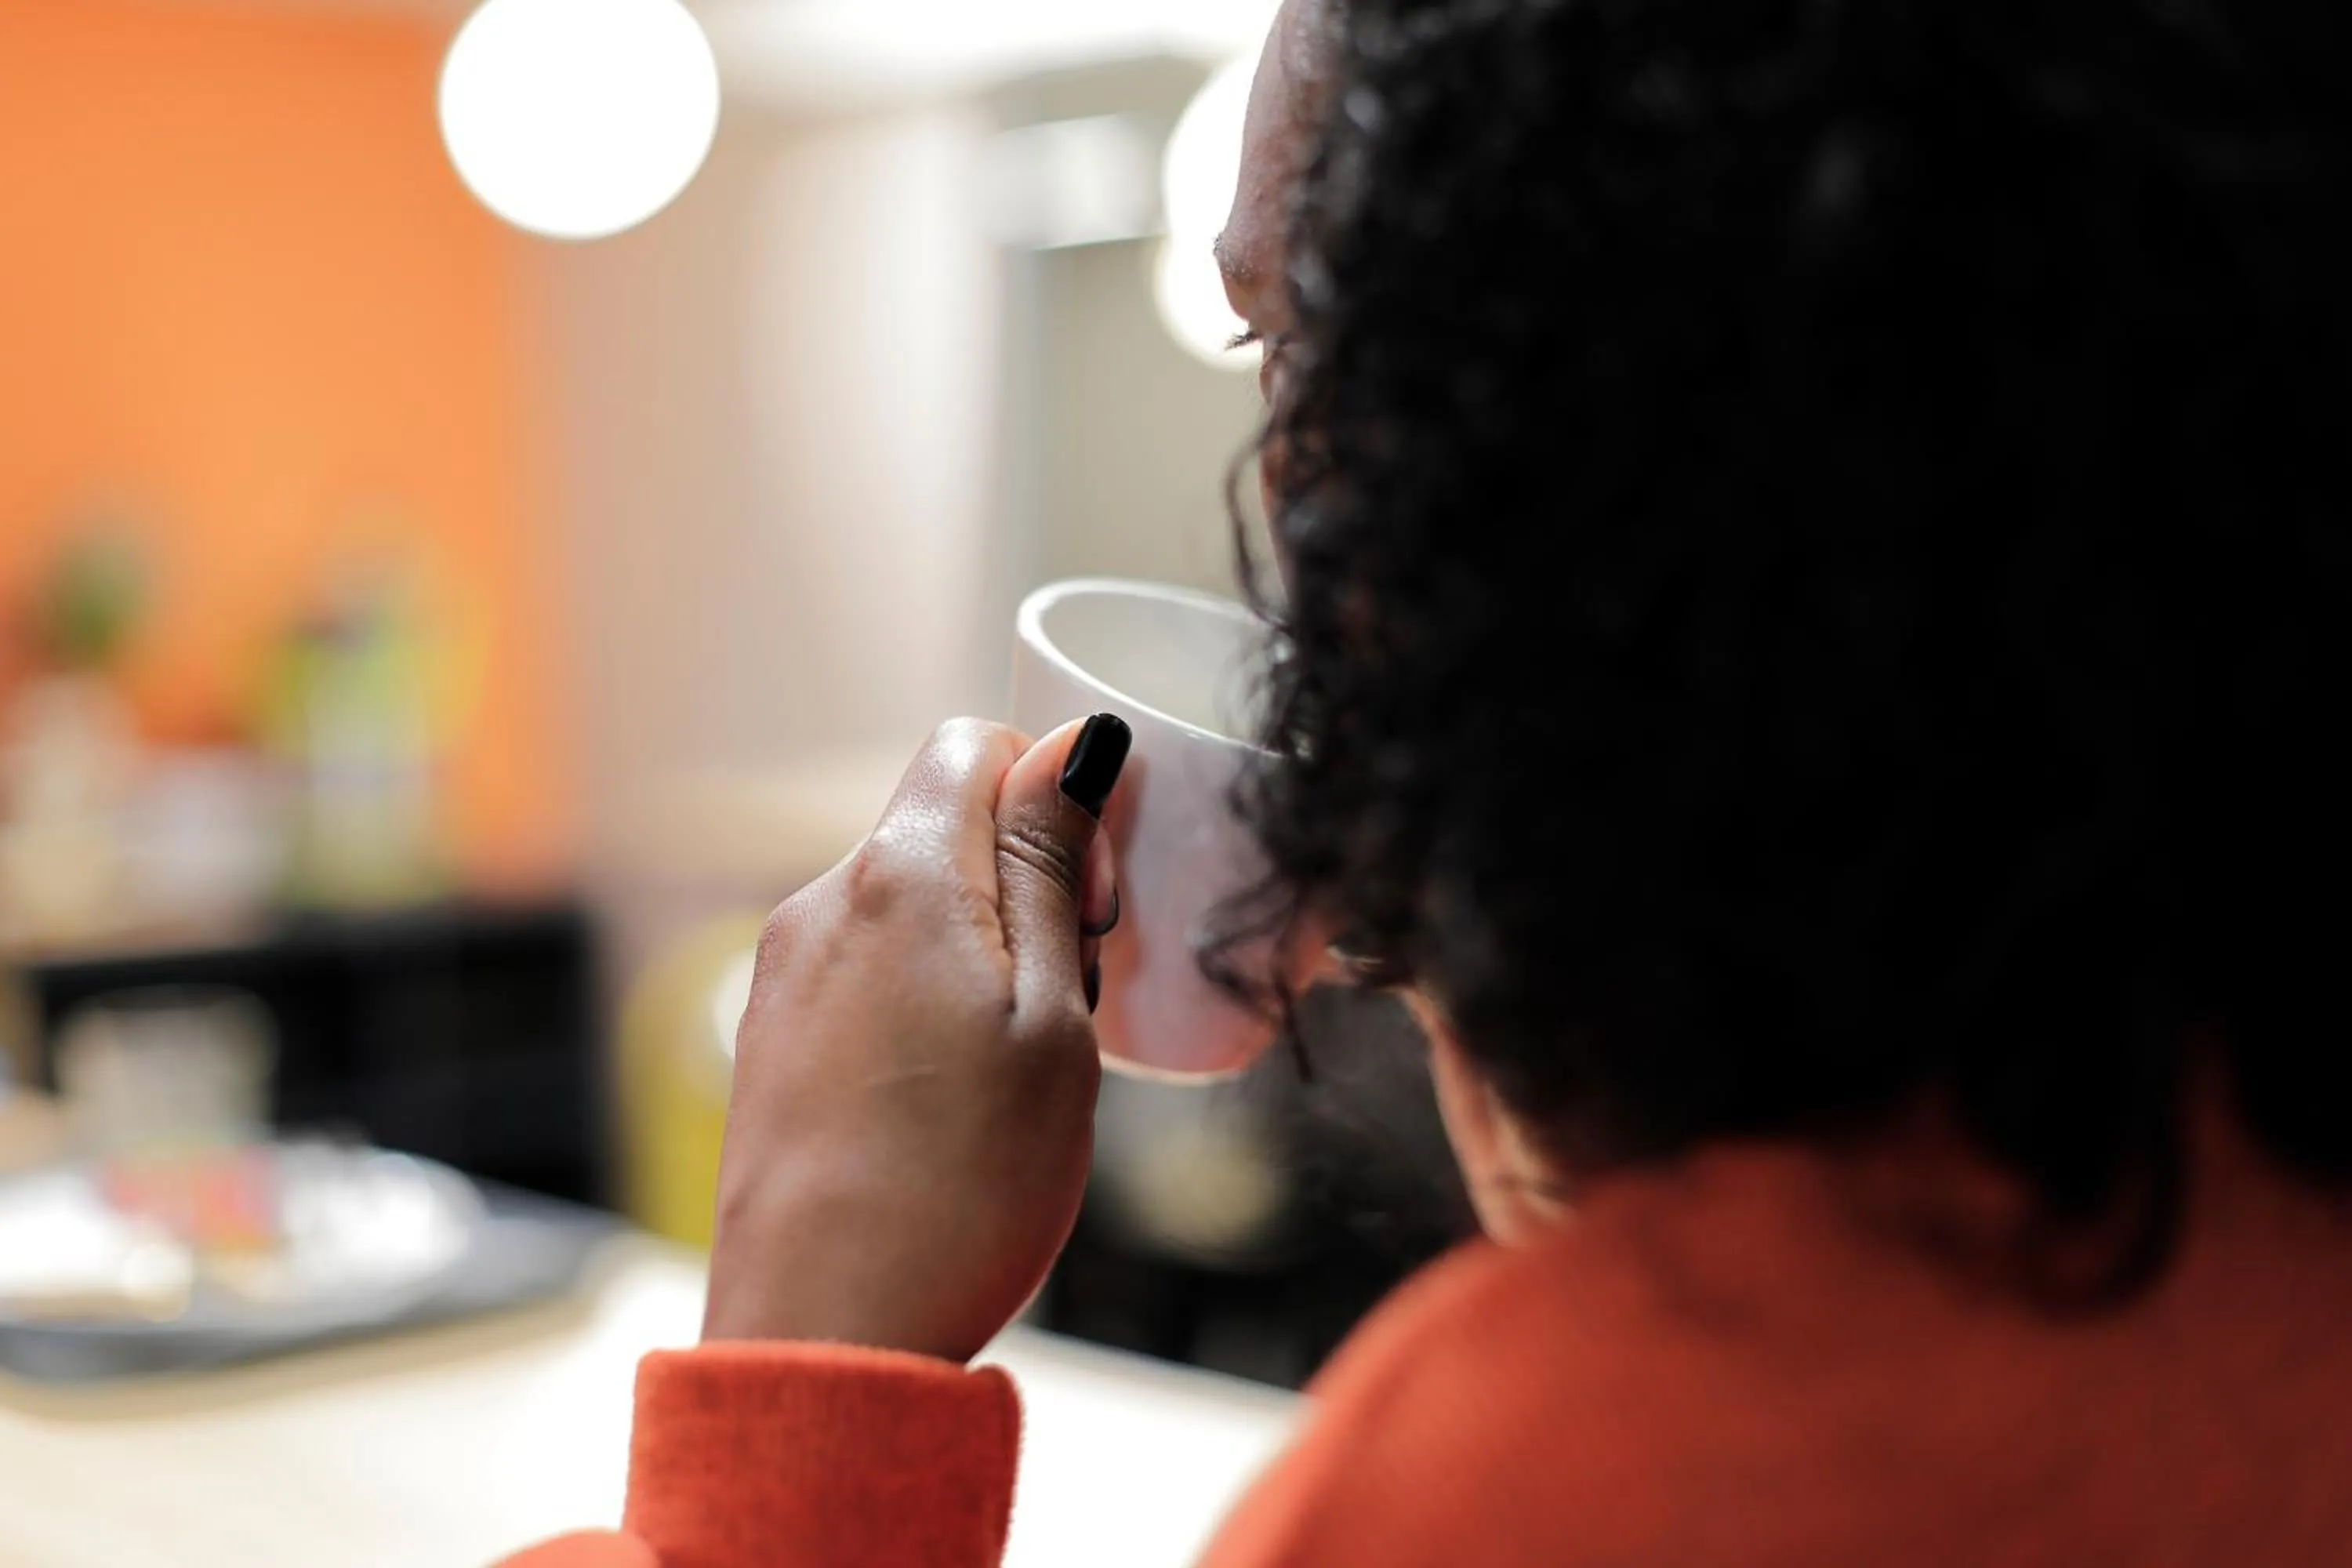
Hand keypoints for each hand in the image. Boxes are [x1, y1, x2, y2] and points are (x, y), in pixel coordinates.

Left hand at [702, 715, 1129, 1361]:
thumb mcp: (1050, 1016)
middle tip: (1072, 999)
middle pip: (942, 828)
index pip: (974, 745)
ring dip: (979, 952)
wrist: (826, 1339)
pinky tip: (951, 1102)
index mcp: (898, 878)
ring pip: (909, 908)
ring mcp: (784, 978)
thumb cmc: (961, 1187)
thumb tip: (1068, 745)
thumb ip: (1052, 867)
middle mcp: (821, 906)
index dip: (1054, 796)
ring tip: (1013, 1068)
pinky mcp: (770, 1045)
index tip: (1096, 902)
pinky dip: (925, 1005)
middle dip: (1024, 884)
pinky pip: (867, 976)